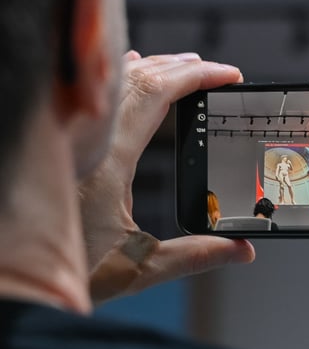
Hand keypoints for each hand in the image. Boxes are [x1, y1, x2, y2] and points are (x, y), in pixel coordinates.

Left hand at [80, 52, 254, 303]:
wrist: (11, 282)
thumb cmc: (63, 276)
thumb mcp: (139, 268)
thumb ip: (196, 256)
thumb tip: (244, 251)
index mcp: (106, 160)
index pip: (157, 94)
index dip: (197, 77)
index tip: (229, 76)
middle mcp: (82, 140)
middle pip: (137, 79)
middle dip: (181, 68)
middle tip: (216, 71)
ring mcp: (65, 138)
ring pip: (110, 82)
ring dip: (152, 68)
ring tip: (183, 66)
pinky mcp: (57, 144)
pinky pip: (90, 94)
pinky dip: (118, 77)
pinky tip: (129, 70)